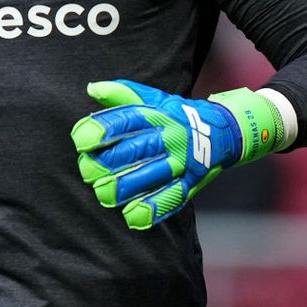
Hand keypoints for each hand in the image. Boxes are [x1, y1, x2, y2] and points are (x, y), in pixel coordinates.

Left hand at [71, 80, 279, 228]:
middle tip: (86, 171)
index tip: (80, 139)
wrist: (226, 130)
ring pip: (154, 175)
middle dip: (110, 162)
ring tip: (104, 194)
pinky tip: (133, 217)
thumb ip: (123, 94)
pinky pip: (173, 197)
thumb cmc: (178, 115)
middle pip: (139, 149)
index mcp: (159, 114)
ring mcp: (184, 161)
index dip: (104, 128)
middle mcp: (172, 136)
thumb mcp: (154, 99)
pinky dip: (154, 208)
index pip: (129, 119)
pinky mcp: (193, 182)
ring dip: (128, 186)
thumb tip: (92, 89)